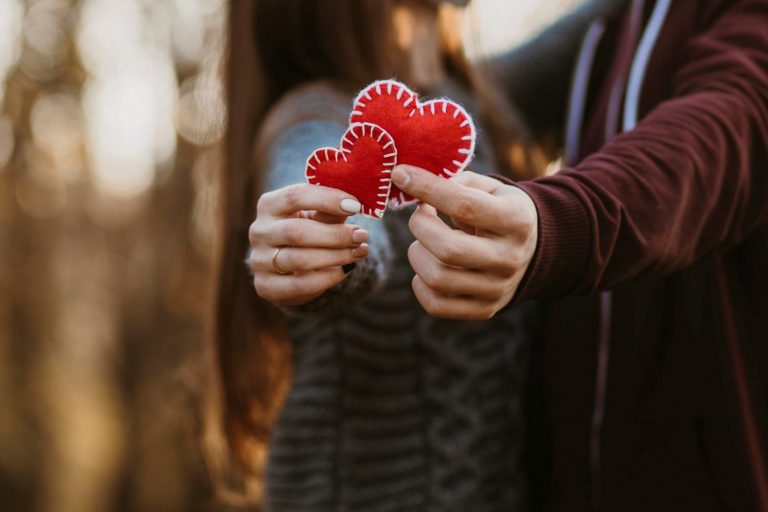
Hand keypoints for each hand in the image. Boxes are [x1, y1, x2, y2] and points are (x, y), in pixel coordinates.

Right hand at [246, 184, 368, 305]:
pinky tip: (345, 270)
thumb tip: (353, 207)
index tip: (355, 206)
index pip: (295, 196)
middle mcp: (259, 231)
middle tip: (362, 235)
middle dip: (335, 235)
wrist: (287, 266)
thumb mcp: (316, 216)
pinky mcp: (266, 286)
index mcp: (269, 205)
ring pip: (299, 260)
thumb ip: (331, 211)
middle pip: (296, 232)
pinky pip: (300, 284)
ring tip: (360, 252)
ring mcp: (259, 260)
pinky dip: (328, 278)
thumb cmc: (306, 230)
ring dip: (336, 256)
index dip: (327, 199)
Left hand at [391, 165, 537, 319]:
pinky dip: (419, 284)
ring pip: (437, 278)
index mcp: (515, 220)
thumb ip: (456, 182)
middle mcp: (509, 257)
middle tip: (420, 216)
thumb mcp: (491, 188)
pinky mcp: (485, 309)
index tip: (401, 174)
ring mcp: (497, 288)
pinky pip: (436, 305)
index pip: (464, 205)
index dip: (427, 188)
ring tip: (424, 242)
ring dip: (417, 254)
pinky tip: (427, 266)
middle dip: (420, 226)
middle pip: (448, 249)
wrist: (534, 252)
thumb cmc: (501, 211)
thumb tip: (412, 183)